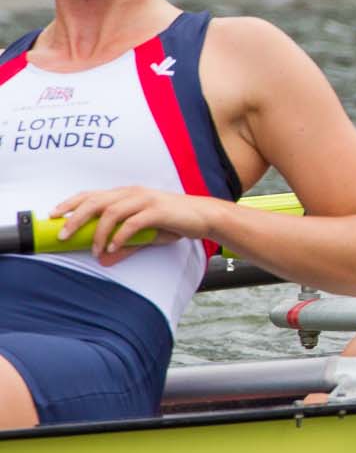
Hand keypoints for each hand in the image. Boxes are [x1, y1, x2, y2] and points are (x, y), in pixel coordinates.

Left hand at [50, 187, 220, 264]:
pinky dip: (119, 236)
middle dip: (76, 217)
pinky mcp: (158, 211)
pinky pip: (132, 223)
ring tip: (94, 249)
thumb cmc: (174, 222)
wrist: (205, 216)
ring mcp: (146, 200)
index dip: (70, 203)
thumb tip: (104, 259)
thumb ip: (125, 244)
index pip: (92, 194)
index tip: (54, 215)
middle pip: (95, 201)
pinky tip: (114, 247)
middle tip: (63, 234)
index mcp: (127, 193)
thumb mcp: (146, 234)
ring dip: (98, 232)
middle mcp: (133, 193)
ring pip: (111, 211)